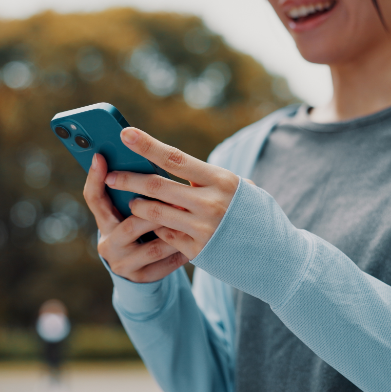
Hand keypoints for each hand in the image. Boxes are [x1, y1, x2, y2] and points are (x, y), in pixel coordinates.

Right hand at [83, 153, 190, 282]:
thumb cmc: (140, 227)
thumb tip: (149, 159)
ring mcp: (123, 264)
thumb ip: (136, 192)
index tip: (100, 156)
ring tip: (194, 221)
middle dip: (157, 213)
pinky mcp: (141, 278)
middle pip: (130, 226)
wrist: (141, 267)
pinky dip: (181, 253)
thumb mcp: (131, 210)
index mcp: (104, 220)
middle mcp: (108, 243)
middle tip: (179, 200)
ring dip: (175, 234)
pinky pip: (165, 265)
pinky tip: (197, 243)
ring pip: (152, 248)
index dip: (95, 177)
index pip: (94, 198)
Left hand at [104, 127, 254, 260]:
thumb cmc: (256, 216)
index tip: (125, 134)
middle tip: (112, 176)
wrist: (278, 256)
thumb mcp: (240, 190)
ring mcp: (203, 229)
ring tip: (131, 201)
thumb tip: (173, 169)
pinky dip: (158, 227)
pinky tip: (155, 225)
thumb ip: (209, 181)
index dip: (147, 145)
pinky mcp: (198, 251)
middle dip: (129, 179)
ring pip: (155, 213)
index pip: (175, 158)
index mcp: (222, 180)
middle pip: (157, 186)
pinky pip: (166, 235)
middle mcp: (210, 203)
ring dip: (138, 206)